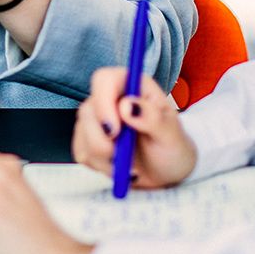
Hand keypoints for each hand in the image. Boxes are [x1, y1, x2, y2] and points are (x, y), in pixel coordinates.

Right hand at [71, 66, 196, 189]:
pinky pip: (82, 152)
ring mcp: (97, 120)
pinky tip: (118, 167)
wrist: (166, 174)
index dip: (103, 101)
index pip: (104, 79)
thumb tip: (126, 105)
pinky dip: (100, 166)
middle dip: (101, 140)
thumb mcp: (171, 135)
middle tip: (121, 156)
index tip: (115, 130)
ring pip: (82, 133)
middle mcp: (111, 99)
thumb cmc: (172, 149)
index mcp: (133, 87)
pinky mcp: (88, 141)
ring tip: (129, 165)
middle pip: (88, 110)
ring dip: (104, 157)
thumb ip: (153, 118)